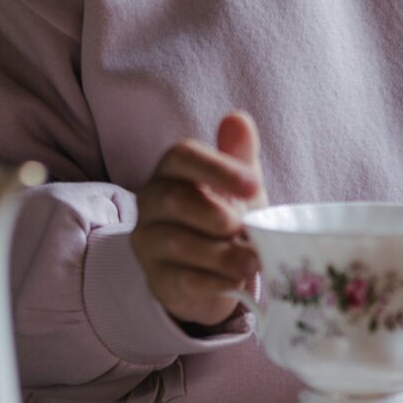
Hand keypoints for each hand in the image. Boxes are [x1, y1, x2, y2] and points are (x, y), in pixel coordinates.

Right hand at [131, 111, 266, 326]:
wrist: (213, 278)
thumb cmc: (224, 224)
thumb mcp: (239, 191)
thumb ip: (239, 157)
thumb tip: (239, 119)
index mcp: (172, 172)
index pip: (181, 155)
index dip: (218, 168)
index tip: (253, 186)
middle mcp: (150, 203)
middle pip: (174, 199)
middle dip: (217, 216)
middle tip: (245, 230)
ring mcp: (149, 243)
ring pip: (177, 242)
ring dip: (222, 254)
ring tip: (252, 262)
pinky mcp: (158, 280)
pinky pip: (182, 279)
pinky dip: (215, 282)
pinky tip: (235, 283)